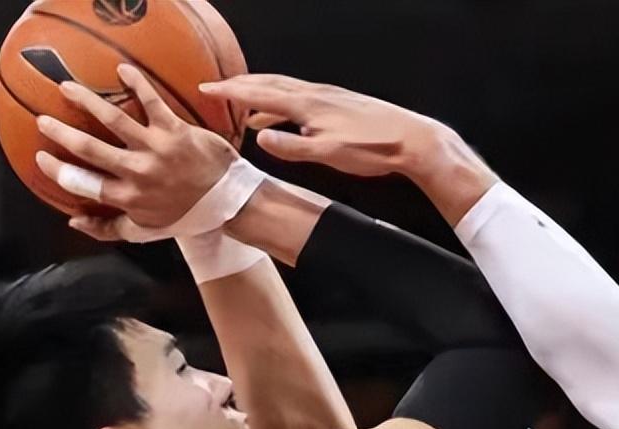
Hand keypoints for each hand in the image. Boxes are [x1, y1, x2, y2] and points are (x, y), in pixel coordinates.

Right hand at [34, 64, 236, 237]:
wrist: (229, 201)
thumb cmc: (186, 216)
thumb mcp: (146, 230)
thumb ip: (108, 229)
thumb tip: (73, 222)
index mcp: (128, 198)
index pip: (83, 183)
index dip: (58, 171)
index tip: (41, 156)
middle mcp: (138, 173)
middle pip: (90, 149)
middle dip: (62, 133)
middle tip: (44, 120)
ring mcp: (156, 150)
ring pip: (113, 120)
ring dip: (87, 101)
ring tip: (68, 88)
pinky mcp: (176, 131)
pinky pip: (152, 101)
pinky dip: (137, 83)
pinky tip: (122, 69)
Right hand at [199, 74, 446, 177]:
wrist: (412, 140)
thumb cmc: (372, 149)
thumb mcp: (327, 153)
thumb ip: (291, 147)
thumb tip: (259, 137)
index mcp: (308, 104)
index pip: (260, 93)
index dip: (231, 92)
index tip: (207, 90)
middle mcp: (316, 94)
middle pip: (270, 84)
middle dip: (241, 86)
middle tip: (216, 89)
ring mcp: (328, 97)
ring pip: (285, 90)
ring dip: (261, 95)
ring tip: (243, 105)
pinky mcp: (339, 104)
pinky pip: (300, 98)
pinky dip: (282, 103)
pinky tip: (283, 118)